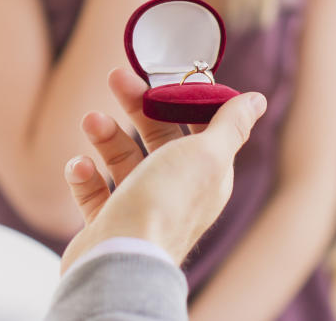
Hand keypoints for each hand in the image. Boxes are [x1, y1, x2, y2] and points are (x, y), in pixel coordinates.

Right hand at [60, 68, 266, 272]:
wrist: (120, 259)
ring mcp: (139, 208)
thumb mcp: (207, 155)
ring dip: (105, 136)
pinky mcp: (108, 222)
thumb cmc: (166, 204)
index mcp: (206, 176)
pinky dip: (84, 175)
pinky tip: (79, 167)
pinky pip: (94, 191)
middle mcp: (175, 192)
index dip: (180, 99)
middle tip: (116, 77)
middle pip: (156, 138)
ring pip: (122, 160)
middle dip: (136, 105)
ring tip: (90, 121)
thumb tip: (256, 100)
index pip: (198, 128)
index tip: (161, 76)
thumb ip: (230, 125)